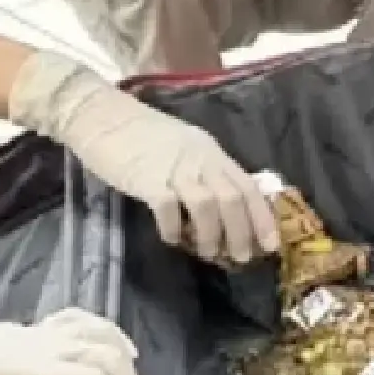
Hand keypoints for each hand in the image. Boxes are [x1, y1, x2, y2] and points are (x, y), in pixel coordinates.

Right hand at [9, 54, 277, 264]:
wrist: (101, 116)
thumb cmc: (141, 135)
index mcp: (211, 152)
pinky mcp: (148, 179)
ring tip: (209, 254)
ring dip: (213, 236)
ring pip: (209, 206)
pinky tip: (172, 239)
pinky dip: (175, 230)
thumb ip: (205, 171)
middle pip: (233, 199)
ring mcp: (174, 168)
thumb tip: (224, 208)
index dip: (263, 217)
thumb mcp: (185, 148)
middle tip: (243, 258)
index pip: (247, 186)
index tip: (272, 245)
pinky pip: (169, 209)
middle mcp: (199, 159)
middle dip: (243, 233)